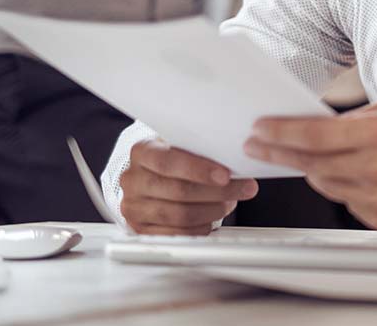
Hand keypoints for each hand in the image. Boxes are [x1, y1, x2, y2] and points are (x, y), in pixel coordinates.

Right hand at [118, 138, 258, 234]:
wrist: (149, 174)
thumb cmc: (172, 156)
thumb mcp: (181, 143)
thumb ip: (200, 148)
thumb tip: (235, 158)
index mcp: (142, 152)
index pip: (168, 162)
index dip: (199, 170)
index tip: (226, 175)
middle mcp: (133, 180)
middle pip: (179, 191)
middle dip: (218, 192)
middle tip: (244, 188)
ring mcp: (134, 206)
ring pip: (179, 215)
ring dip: (213, 210)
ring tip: (231, 202)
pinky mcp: (141, 228)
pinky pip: (176, 233)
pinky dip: (200, 227)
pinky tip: (214, 217)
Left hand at [243, 101, 376, 232]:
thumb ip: (358, 119)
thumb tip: (320, 124)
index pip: (316, 137)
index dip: (282, 133)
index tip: (261, 129)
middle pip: (312, 164)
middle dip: (280, 153)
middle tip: (258, 145)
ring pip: (325, 186)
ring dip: (309, 170)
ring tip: (298, 157)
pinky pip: (347, 203)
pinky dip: (341, 188)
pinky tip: (346, 176)